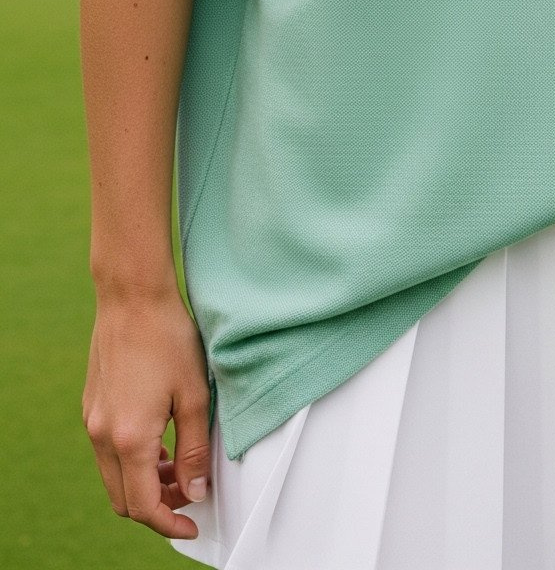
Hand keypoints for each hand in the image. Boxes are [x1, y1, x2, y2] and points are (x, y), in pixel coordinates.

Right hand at [82, 287, 212, 539]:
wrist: (132, 296)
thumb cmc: (168, 338)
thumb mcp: (195, 396)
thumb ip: (195, 450)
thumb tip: (196, 490)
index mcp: (129, 439)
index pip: (143, 506)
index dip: (170, 523)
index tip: (192, 525)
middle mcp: (102, 435)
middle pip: (123, 499)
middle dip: (157, 506)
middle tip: (189, 491)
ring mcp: (92, 421)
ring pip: (114, 476)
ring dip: (143, 483)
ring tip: (177, 465)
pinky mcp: (91, 406)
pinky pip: (107, 451)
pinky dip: (131, 460)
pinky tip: (158, 440)